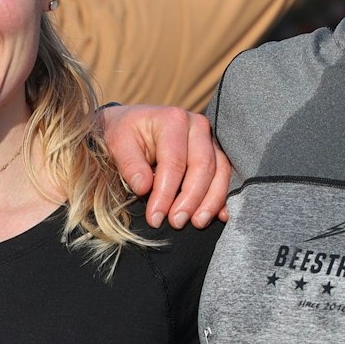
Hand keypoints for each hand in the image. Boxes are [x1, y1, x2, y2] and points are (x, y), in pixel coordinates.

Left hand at [97, 105, 229, 227]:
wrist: (135, 123)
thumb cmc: (126, 133)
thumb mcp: (118, 143)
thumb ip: (130, 164)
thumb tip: (144, 188)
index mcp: (173, 120)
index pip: (174, 162)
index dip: (166, 193)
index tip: (155, 218)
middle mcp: (197, 126)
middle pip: (202, 166)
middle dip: (191, 199)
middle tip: (177, 223)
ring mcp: (210, 139)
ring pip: (220, 172)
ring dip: (210, 201)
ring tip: (197, 223)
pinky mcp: (216, 153)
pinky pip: (226, 176)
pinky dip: (223, 197)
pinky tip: (221, 216)